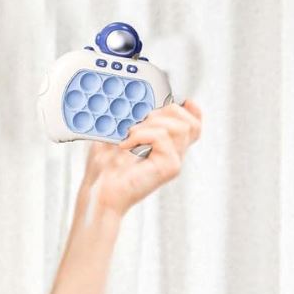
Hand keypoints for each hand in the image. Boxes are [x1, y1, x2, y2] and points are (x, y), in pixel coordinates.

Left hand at [81, 98, 202, 217]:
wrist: (100, 192)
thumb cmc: (104, 169)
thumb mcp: (116, 136)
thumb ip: (131, 118)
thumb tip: (137, 101)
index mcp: (166, 147)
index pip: (194, 125)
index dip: (192, 110)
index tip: (179, 100)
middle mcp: (173, 155)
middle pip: (189, 121)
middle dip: (164, 112)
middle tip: (137, 125)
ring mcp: (173, 162)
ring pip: (179, 127)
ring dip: (151, 124)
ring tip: (130, 136)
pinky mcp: (170, 167)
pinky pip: (163, 136)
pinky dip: (142, 135)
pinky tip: (126, 145)